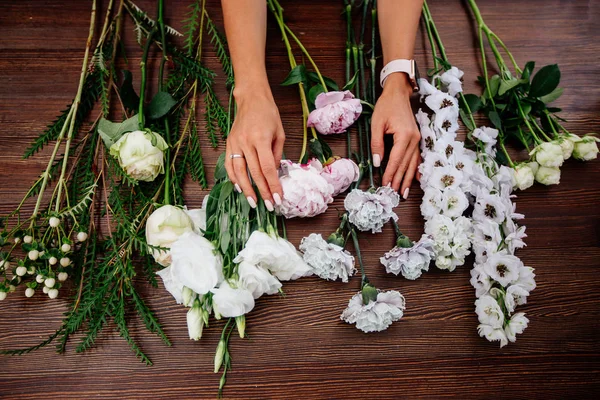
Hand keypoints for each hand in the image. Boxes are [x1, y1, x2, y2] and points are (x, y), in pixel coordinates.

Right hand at [225, 86, 284, 211]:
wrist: (251, 99)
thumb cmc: (269, 115)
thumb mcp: (280, 133)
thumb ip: (277, 154)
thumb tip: (274, 174)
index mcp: (260, 139)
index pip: (267, 168)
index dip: (273, 185)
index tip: (278, 198)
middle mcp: (245, 142)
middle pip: (254, 173)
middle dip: (262, 192)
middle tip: (268, 206)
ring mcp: (235, 143)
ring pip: (239, 172)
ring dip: (246, 189)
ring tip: (253, 202)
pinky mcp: (229, 143)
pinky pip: (229, 165)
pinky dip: (233, 178)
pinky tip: (239, 188)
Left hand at [371, 73, 420, 197]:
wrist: (398, 93)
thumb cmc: (386, 106)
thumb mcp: (377, 123)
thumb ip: (377, 143)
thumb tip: (377, 163)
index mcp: (404, 135)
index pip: (396, 160)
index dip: (390, 173)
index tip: (385, 185)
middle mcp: (414, 139)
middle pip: (406, 164)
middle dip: (399, 180)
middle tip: (394, 194)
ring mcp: (417, 139)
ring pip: (413, 163)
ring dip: (408, 179)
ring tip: (404, 192)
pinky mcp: (416, 139)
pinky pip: (417, 157)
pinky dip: (416, 169)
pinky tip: (416, 180)